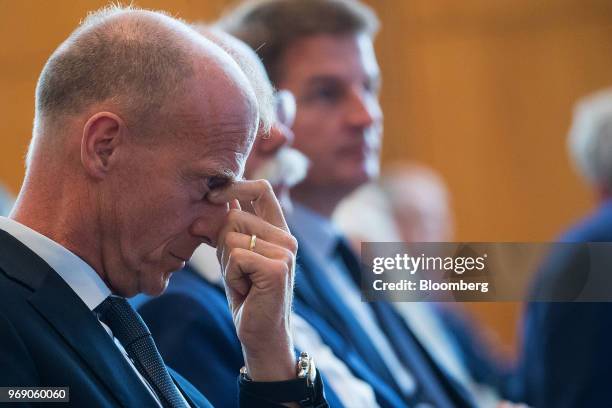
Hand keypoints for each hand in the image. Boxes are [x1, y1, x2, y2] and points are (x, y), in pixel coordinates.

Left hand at [208, 179, 296, 381]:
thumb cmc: (247, 294)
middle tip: (237, 271)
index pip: (262, 189)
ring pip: (231, 237)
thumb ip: (228, 227)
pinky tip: (247, 290)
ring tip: (243, 281)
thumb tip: (212, 200)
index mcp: (278, 230)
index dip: (235, 186)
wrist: (260, 332)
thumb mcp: (234, 255)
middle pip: (234, 217)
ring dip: (226, 264)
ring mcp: (285, 251)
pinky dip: (232, 275)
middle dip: (221, 245)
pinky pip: (236, 256)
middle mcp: (286, 237)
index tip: (213, 197)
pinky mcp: (278, 267)